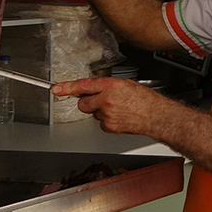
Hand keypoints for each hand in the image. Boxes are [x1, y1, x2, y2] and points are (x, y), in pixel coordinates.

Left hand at [51, 77, 167, 136]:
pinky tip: (120, 118)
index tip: (56, 89)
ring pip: (94, 114)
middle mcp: (106, 99)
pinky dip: (108, 122)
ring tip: (119, 110)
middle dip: (88, 103)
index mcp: (111, 85)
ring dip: (101, 112)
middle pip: (83, 103)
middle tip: (100, 102)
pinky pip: (101, 123)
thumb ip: (108, 86)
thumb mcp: (126, 84)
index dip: (67, 87)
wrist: (156, 116)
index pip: (83, 85)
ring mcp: (107, 114)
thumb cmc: (145, 100)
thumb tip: (96, 88)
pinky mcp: (109, 126)